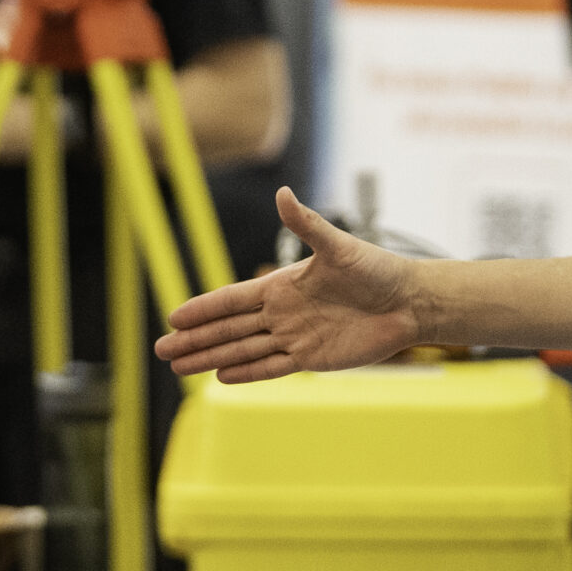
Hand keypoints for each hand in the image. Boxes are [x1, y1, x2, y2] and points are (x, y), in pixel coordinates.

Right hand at [155, 187, 420, 381]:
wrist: (409, 302)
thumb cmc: (377, 269)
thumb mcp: (339, 245)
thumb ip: (307, 224)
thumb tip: (283, 193)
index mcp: (282, 285)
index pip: (232, 300)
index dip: (203, 309)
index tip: (174, 317)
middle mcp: (282, 312)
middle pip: (228, 329)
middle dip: (195, 340)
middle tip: (162, 350)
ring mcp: (294, 336)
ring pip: (243, 350)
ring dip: (212, 358)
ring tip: (180, 368)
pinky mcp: (312, 358)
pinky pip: (271, 367)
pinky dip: (246, 372)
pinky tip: (222, 377)